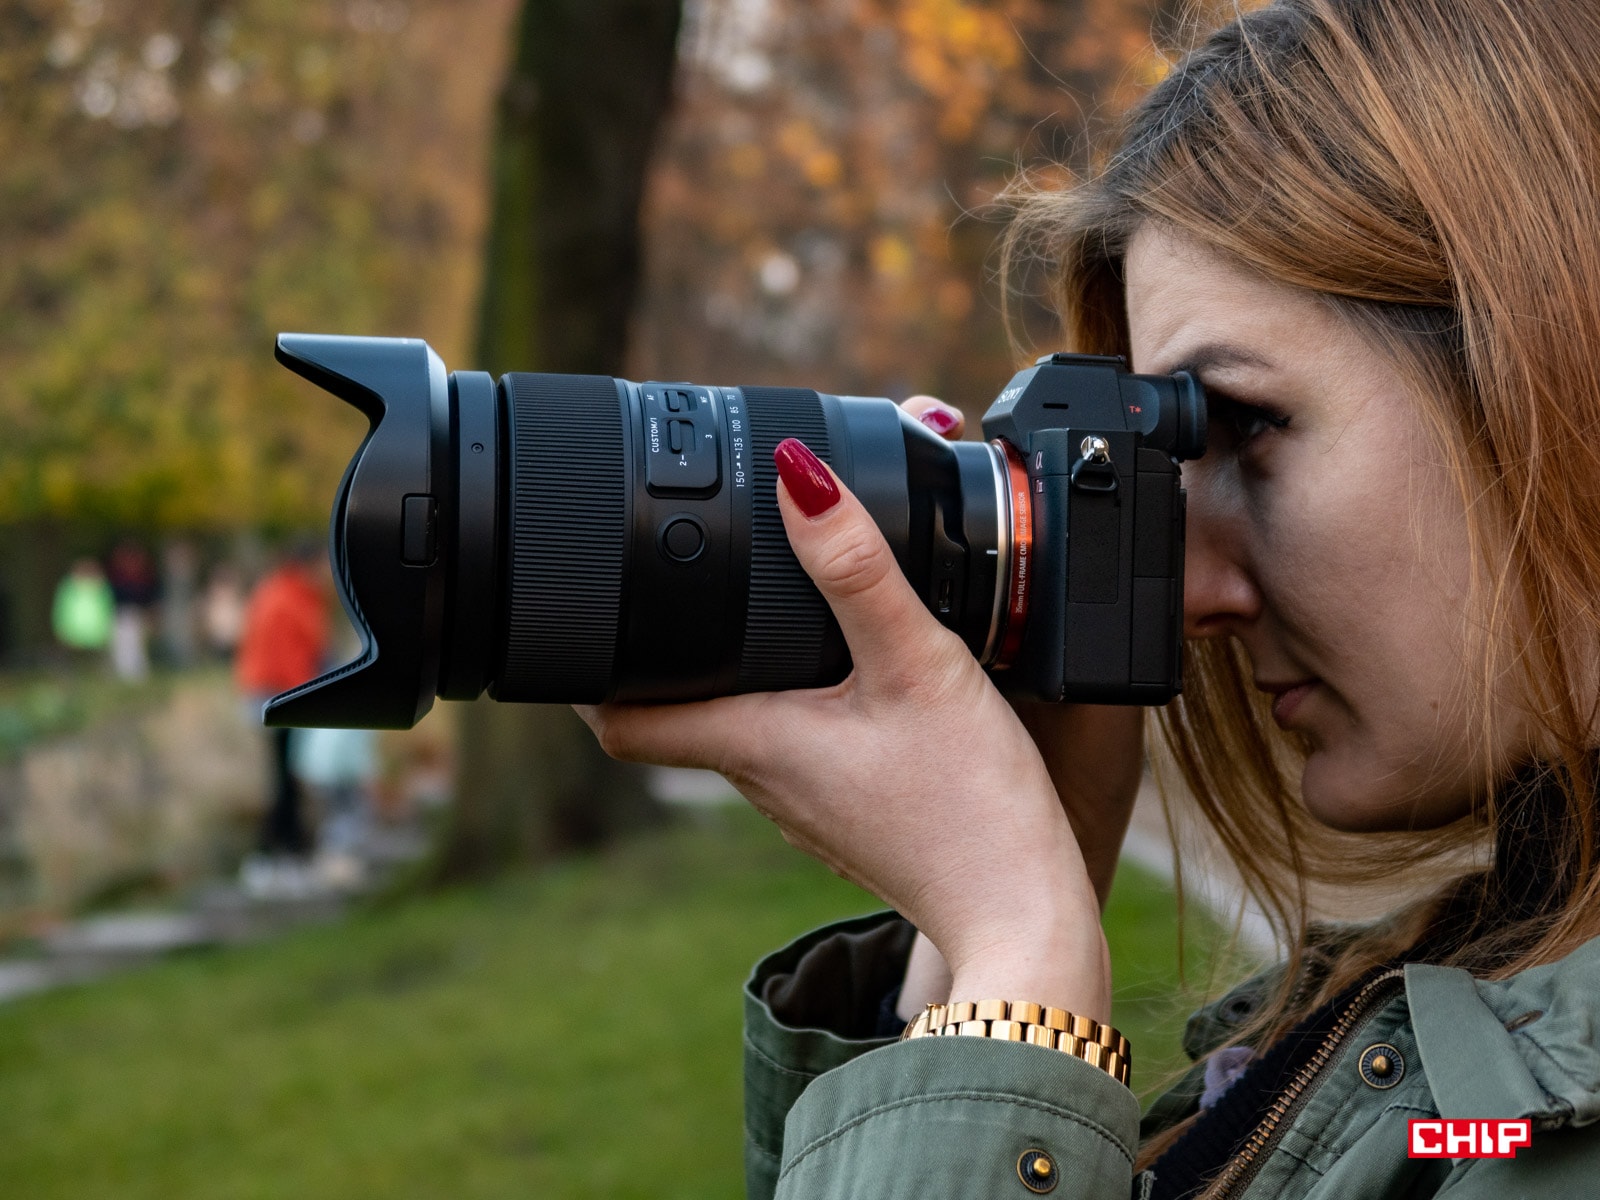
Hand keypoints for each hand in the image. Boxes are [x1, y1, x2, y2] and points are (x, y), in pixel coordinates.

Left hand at [579, 434, 1109, 1020]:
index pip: (620, 721)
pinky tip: (841, 674)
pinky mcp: (852, 814)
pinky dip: (794, 702)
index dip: (581, 673)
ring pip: (740, 728)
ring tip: (749, 609)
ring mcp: (806, 806)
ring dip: (731, 672)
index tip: (570, 618)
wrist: (1026, 919)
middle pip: (677, 713)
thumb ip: (858, 570)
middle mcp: (765, 782)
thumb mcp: (915, 665)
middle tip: (668, 581)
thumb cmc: (970, 806)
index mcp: (752, 744)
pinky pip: (797, 747)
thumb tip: (798, 478)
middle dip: (664, 651)